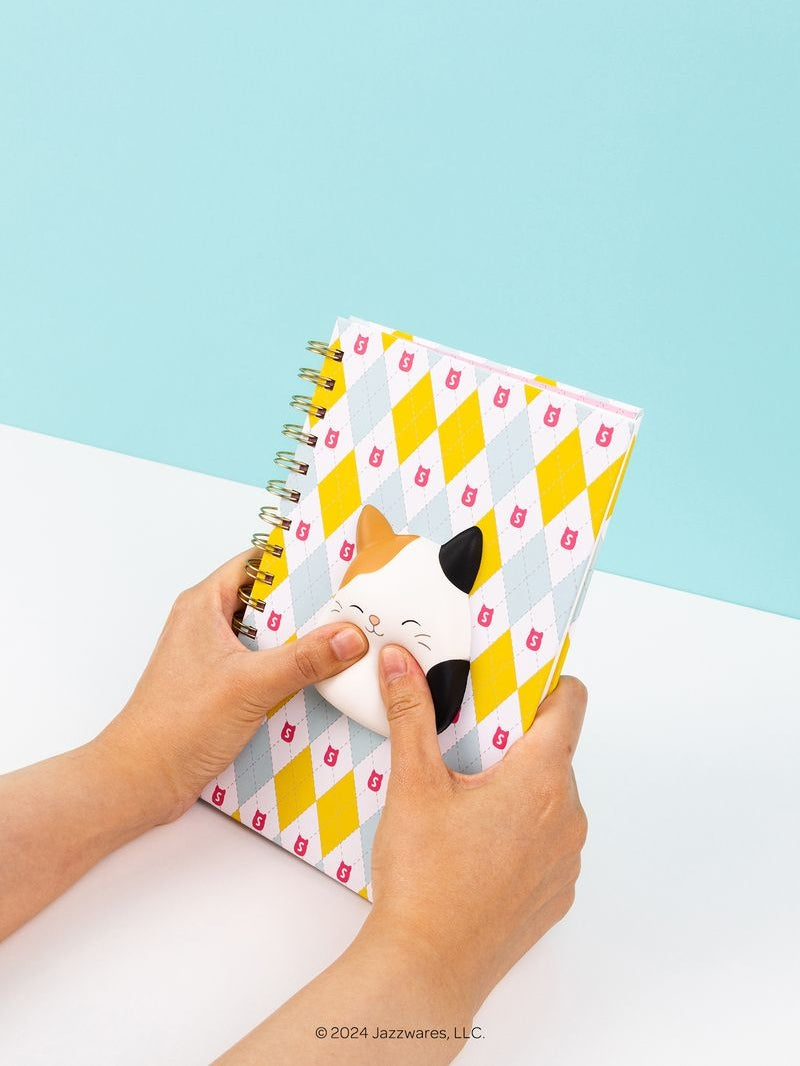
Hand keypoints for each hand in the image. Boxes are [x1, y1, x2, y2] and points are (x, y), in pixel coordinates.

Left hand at [95, 550, 368, 825]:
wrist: (141, 781)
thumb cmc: (174, 726)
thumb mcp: (250, 684)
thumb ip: (304, 658)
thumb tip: (350, 636)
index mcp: (203, 605)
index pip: (256, 562)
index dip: (295, 559)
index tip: (334, 563)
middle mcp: (206, 625)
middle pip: (267, 602)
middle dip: (307, 604)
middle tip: (349, 605)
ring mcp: (213, 658)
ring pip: (267, 637)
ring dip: (300, 641)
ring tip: (342, 640)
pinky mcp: (220, 688)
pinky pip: (263, 667)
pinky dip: (289, 670)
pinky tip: (318, 681)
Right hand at [218, 647, 587, 1062]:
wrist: (427, 969)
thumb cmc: (425, 879)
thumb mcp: (413, 784)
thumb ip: (411, 713)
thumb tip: (399, 661)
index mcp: (543, 778)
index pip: (569, 703)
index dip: (546, 683)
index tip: (516, 680)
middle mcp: (568, 815)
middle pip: (555, 751)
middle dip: (514, 740)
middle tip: (466, 741)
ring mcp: (567, 859)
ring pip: (552, 798)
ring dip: (519, 788)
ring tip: (464, 798)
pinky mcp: (556, 894)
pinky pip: (548, 843)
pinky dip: (521, 832)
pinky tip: (475, 845)